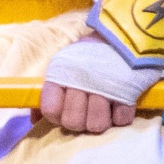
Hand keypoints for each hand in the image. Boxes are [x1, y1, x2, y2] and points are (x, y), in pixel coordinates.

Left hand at [39, 36, 156, 134]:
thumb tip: (35, 119)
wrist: (121, 37)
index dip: (57, 116)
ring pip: (96, 125)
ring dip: (100, 120)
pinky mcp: (128, 93)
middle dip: (79, 122)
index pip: (51, 110)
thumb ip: (49, 92)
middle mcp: (80, 82)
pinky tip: (118, 104)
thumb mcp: (63, 66)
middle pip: (73, 122)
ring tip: (103, 108)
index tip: (63, 110)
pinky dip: (120, 115)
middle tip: (86, 111)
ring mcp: (105, 88)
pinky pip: (121, 120)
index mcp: (60, 74)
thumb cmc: (87, 56)